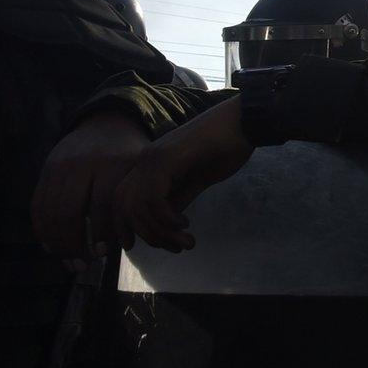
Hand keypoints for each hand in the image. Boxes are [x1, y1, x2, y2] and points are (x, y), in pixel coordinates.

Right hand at [33, 111, 151, 262]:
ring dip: (57, 243)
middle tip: (84, 266)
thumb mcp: (140, 169)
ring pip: (51, 211)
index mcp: (112, 162)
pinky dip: (42, 231)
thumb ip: (136, 199)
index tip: (106, 253)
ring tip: (70, 263)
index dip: (103, 231)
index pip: (102, 203)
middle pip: (71, 211)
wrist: (106, 123)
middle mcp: (82, 164)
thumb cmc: (130, 155)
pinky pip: (38, 205)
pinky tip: (52, 249)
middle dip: (75, 243)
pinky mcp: (46, 171)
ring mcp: (60, 166)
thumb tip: (132, 241)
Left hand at [111, 98, 255, 252]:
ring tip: (185, 240)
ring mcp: (154, 158)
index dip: (124, 225)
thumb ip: (180, 197)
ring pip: (137, 207)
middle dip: (144, 233)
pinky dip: (165, 219)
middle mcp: (145, 160)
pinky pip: (152, 199)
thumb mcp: (199, 178)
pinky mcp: (166, 160)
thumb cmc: (228, 145)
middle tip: (171, 247)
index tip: (136, 246)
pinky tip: (184, 224)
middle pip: (123, 206)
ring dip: (159, 231)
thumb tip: (165, 221)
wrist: (246, 120)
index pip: (122, 199)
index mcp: (151, 163)